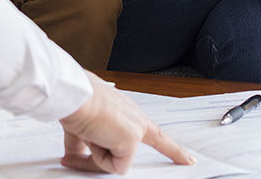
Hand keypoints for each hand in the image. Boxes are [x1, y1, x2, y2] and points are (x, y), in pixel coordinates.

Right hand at [60, 72, 192, 173]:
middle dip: (165, 153)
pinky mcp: (132, 138)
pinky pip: (114, 166)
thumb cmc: (73, 102)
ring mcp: (135, 128)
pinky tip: (92, 138)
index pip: (154, 134)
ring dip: (97, 155)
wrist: (72, 94)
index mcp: (124, 111)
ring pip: (117, 160)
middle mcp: (134, 117)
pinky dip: (97, 159)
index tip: (189, 159)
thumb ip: (81, 145)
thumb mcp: (79, 127)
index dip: (172, 148)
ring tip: (87, 133)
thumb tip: (71, 159)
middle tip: (178, 160)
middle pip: (158, 144)